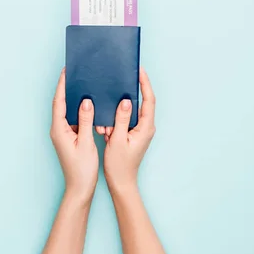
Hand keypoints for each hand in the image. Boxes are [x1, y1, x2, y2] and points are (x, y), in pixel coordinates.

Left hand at [50, 69, 98, 203]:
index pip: (59, 102)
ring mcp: (64, 133)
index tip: (66, 71)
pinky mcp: (70, 137)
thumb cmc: (82, 169)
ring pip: (69, 111)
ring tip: (84, 84)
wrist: (80, 188)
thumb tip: (86, 101)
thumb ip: (86, 120)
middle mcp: (59, 129)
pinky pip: (75, 118)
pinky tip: (91, 105)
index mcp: (59, 129)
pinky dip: (82, 111)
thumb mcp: (86, 142)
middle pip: (61, 103)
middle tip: (76, 73)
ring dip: (76, 99)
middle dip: (67, 88)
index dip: (62, 85)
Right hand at [103, 68, 155, 195]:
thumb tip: (126, 100)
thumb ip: (121, 119)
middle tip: (121, 77)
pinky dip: (115, 118)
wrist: (121, 183)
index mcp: (145, 127)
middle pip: (142, 102)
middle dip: (129, 91)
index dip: (145, 83)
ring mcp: (139, 130)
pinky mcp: (132, 133)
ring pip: (131, 111)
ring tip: (108, 108)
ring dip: (118, 108)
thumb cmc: (119, 165)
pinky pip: (124, 119)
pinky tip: (105, 123)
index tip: (139, 70)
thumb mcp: (117, 140)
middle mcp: (145, 127)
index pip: (149, 100)